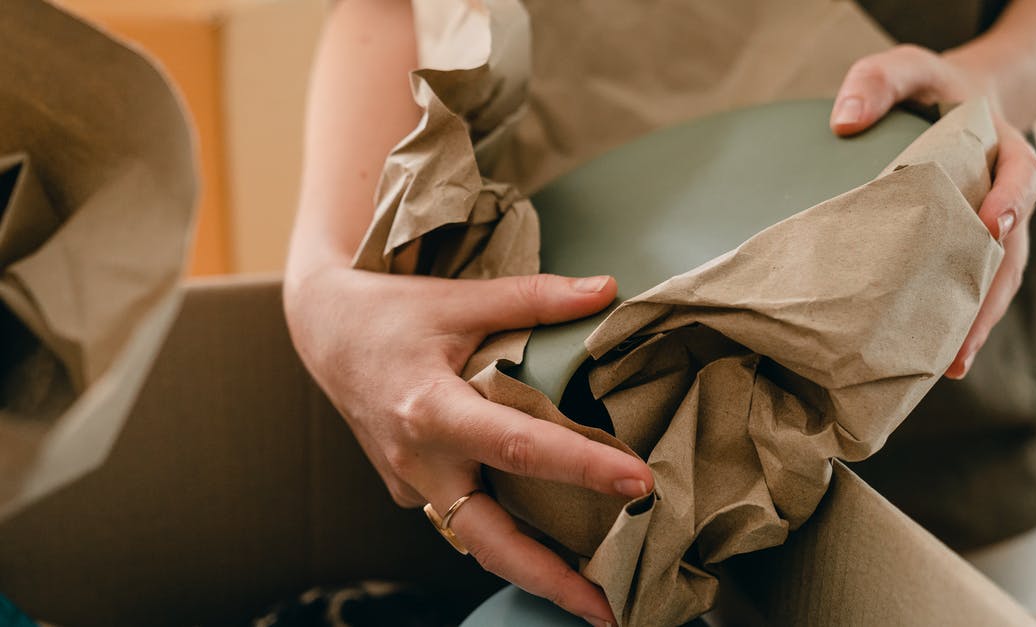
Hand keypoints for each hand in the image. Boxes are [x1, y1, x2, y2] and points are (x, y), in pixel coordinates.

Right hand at [284, 267, 653, 625]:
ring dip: (534, 570)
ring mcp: (412, 485)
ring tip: (595, 595)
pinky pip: (464, 517)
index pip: (519, 449)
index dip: (582, 468)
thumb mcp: (461, 299)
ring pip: (478, 541)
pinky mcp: (411, 491)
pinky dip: (507, 530)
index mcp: (431, 411)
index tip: (639, 484)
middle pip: (489, 540)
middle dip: (551, 581)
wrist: (324, 333)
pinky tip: (552, 537)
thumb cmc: (392, 314)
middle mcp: (420, 462)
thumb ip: (534, 298)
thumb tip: (607, 289)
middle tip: (611, 608)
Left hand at [829, 44, 1035, 378]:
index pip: (1020, 178)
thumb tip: (843, 121)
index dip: (1010, 203)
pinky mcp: (968, 250)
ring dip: (975, 323)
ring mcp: (993, 231)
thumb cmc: (930, 88)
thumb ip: (879, 80)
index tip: (993, 226)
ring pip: (995, 282)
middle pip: (1011, 254)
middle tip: (963, 340)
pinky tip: (931, 357)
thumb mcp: (908, 66)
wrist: (956, 103)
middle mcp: (1007, 200)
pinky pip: (970, 288)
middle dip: (989, 298)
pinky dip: (956, 321)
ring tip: (950, 364)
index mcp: (1005, 152)